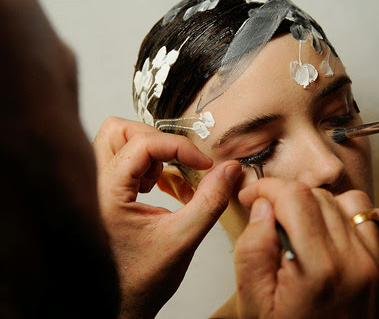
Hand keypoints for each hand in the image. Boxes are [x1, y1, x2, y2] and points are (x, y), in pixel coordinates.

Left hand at [93, 117, 241, 317]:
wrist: (123, 303)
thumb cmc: (141, 279)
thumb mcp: (183, 238)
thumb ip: (210, 201)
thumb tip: (230, 169)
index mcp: (107, 194)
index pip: (142, 144)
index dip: (179, 147)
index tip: (203, 164)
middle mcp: (96, 186)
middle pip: (118, 131)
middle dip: (156, 140)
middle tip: (180, 161)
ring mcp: (100, 189)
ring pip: (121, 142)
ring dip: (152, 153)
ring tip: (170, 181)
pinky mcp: (110, 193)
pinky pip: (128, 161)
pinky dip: (152, 167)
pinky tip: (167, 190)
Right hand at [234, 179, 378, 318]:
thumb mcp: (255, 305)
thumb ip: (252, 251)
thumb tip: (263, 207)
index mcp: (317, 268)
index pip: (294, 196)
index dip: (267, 188)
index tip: (255, 196)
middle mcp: (356, 261)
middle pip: (320, 197)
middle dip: (291, 201)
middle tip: (278, 223)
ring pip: (354, 201)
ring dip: (327, 209)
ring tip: (313, 233)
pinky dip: (371, 218)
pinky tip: (351, 234)